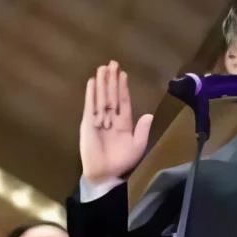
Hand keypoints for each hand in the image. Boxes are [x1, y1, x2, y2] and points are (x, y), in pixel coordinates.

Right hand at [80, 60, 152, 183]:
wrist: (105, 174)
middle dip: (112, 80)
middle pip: (111, 95)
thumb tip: (148, 114)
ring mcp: (98, 120)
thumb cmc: (122, 162)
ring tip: (102, 68)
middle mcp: (111, 118)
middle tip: (112, 62)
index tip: (123, 73)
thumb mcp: (137, 146)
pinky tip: (92, 82)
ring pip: (101, 97)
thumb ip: (142, 130)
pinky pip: (90, 106)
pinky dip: (91, 94)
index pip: (123, 101)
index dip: (123, 87)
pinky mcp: (88, 123)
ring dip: (102, 83)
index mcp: (124, 123)